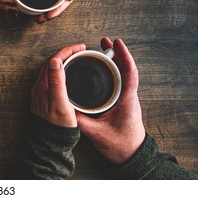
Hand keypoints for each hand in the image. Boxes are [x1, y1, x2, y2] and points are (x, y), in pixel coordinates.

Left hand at [31, 44, 86, 127]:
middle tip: (80, 51)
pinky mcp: (43, 98)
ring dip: (63, 61)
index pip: (54, 60)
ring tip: (76, 58)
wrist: (50, 143)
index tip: (81, 48)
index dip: (68, 51)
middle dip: (66, 53)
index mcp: (44, 85)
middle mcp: (39, 87)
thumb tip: (55, 60)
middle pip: (52, 63)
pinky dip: (60, 70)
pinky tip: (67, 74)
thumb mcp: (60, 103)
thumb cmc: (57, 126)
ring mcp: (40, 92)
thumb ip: (56, 81)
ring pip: (51, 70)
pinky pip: (51, 78)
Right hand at [76, 38, 145, 164]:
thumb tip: (66, 108)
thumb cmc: (120, 146)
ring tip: (102, 48)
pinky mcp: (121, 102)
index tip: (116, 43)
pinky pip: (118, 81)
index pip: (129, 73)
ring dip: (114, 60)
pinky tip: (101, 67)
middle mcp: (128, 96)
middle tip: (104, 40)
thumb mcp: (97, 134)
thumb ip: (81, 121)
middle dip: (116, 52)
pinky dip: (111, 70)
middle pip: (126, 69)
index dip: (124, 56)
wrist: (132, 156)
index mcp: (126, 100)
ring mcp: (126, 98)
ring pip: (123, 74)